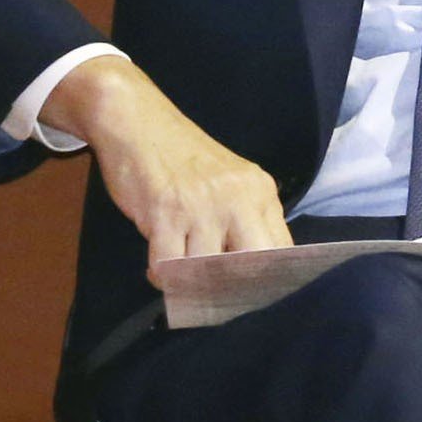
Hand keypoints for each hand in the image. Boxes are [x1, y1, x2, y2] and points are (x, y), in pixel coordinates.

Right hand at [42, 55, 293, 275]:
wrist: (139, 122)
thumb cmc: (184, 159)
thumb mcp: (231, 183)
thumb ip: (247, 220)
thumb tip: (254, 273)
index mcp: (261, 192)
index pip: (281, 250)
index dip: (268, 282)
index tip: (252, 298)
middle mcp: (239, 198)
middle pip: (253, 266)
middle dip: (234, 291)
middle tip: (215, 299)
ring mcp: (203, 206)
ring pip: (207, 271)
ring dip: (190, 284)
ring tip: (181, 279)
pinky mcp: (166, 213)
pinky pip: (169, 266)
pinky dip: (162, 276)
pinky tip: (158, 268)